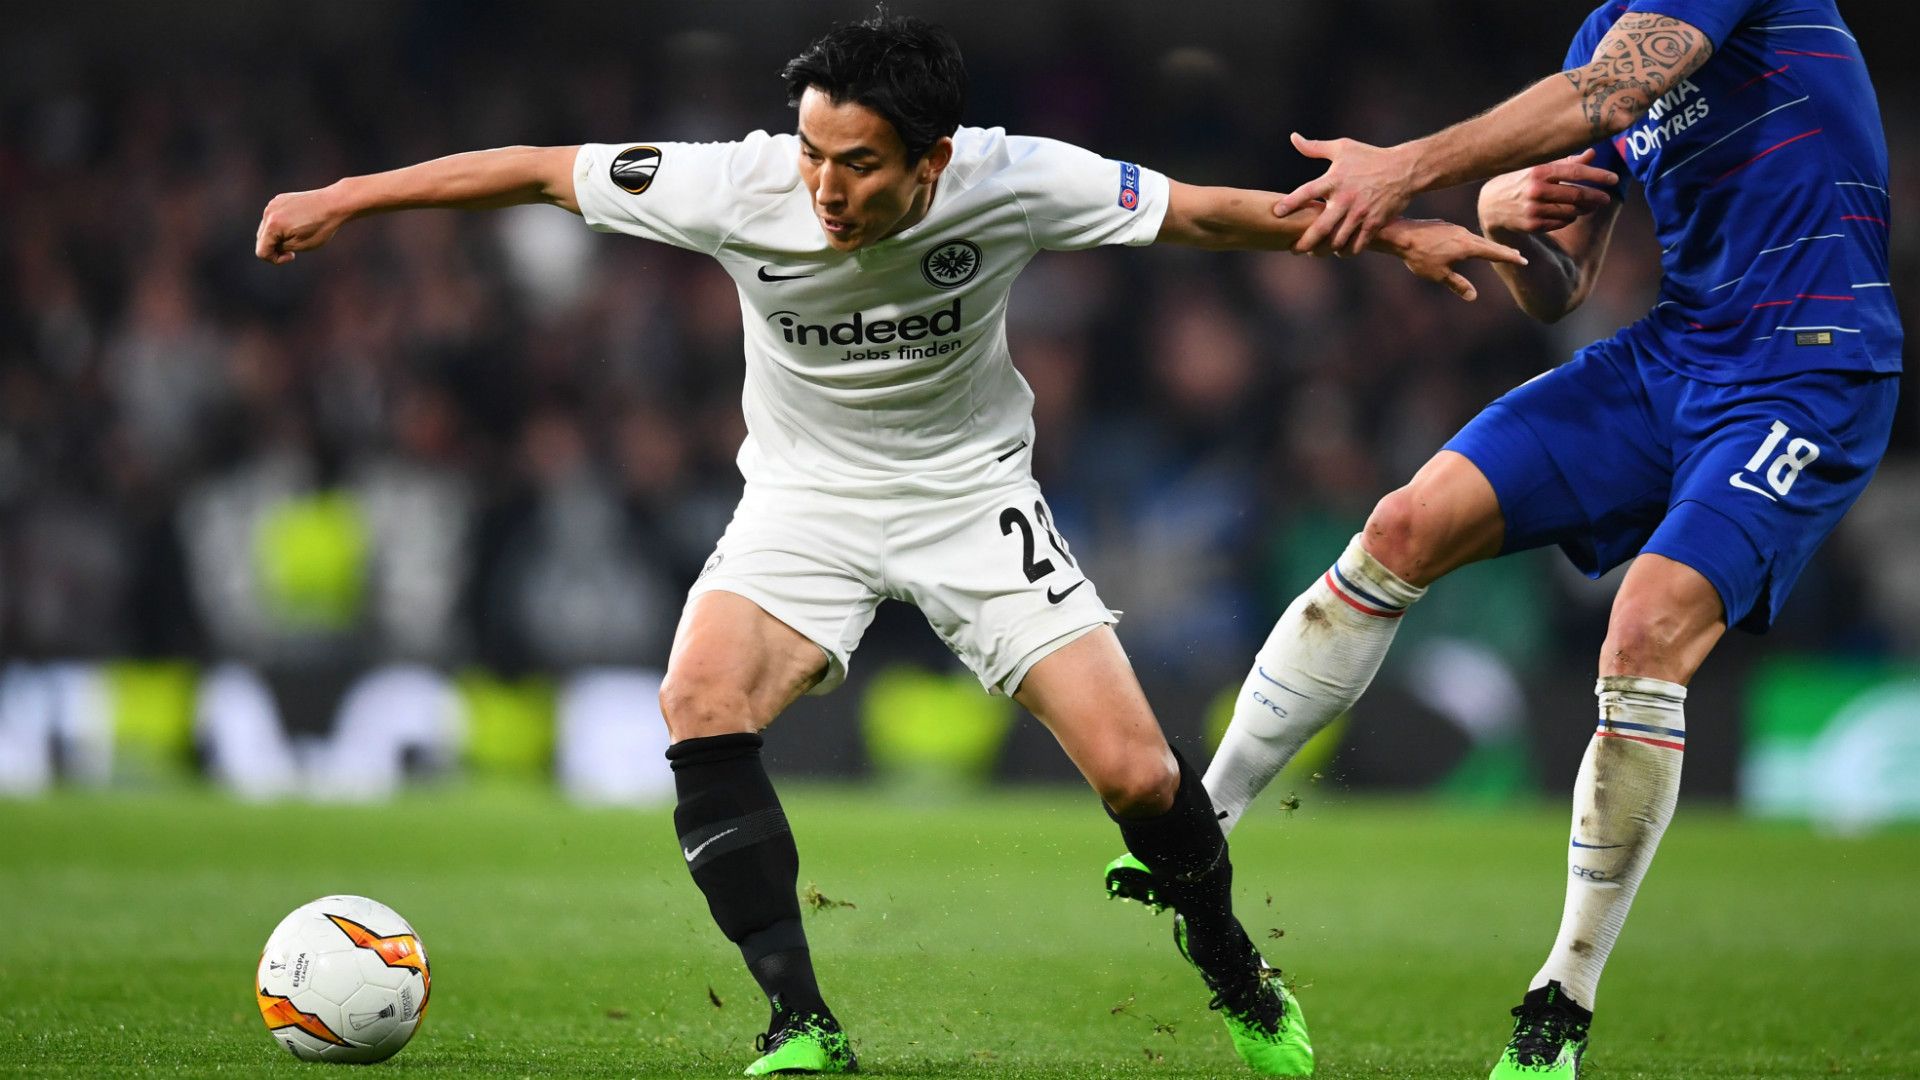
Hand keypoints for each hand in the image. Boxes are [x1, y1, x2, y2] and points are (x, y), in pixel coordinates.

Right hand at [254, 185, 352, 264]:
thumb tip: (272, 245)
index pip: (261, 251)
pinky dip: (280, 224)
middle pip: (262, 239)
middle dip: (275, 247)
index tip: (292, 255)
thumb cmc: (321, 227)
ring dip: (277, 235)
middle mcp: (268, 212)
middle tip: (293, 248)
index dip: (275, 259)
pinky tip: (297, 223)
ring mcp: (273, 204)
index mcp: (273, 226)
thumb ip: (281, 247)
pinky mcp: (279, 199)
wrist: (333, 204)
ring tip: (297, 234)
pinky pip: (273, 217)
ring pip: (266, 227)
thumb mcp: (300, 245)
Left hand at [1273, 133, 1418, 256]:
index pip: (1306, 193)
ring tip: (1315, 253)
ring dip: (1324, 250)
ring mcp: (1360, 213)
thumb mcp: (1342, 148)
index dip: (1290, 204)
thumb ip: (1315, 147)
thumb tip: (1293, 137)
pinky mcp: (1374, 223)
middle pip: (1319, 228)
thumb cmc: (1370, 157)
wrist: (1404, 169)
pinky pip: (1357, 245)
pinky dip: (1346, 251)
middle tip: (1294, 249)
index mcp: (1334, 179)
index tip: (1276, 214)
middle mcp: (1345, 199)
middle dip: (1304, 243)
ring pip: (1337, 241)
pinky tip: (1340, 251)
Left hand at [1375, 218, 1526, 301]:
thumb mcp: (1439, 275)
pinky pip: (1463, 235)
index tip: (1523, 260)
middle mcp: (1464, 235)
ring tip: (1496, 250)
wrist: (1401, 236)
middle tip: (1517, 255)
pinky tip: (1469, 244)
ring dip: (1487, 245)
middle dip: (1502, 250)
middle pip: (1488, 244)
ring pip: (1475, 238)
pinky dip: (1472, 241)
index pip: (1493, 252)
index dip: (1509, 257)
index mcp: (1467, 246)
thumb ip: (1458, 284)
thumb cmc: (1420, 257)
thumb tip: (1473, 296)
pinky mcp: (1445, 227)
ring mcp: (1454, 229)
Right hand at [1478, 150, 1617, 234]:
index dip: (1597, 175)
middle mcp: (1536, 190)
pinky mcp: (1533, 226)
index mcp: (1539, 171)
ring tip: (1588, 205)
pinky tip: (1567, 212)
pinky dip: (1569, 217)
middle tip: (1606, 198)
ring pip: (1572, 211)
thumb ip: (1567, 162)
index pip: (1575, 172)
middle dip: (1596, 197)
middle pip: (1577, 195)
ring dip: (1583, 209)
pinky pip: (1562, 222)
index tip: (1613, 179)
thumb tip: (1593, 153)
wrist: (1491, 205)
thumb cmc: (1521, 180)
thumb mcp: (1540, 167)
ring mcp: (1534, 210)